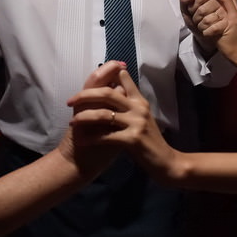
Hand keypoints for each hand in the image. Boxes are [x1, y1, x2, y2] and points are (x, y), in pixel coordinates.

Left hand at [67, 66, 176, 182]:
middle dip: (85, 95)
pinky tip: (81, 141)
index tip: (87, 81)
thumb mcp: (140, 118)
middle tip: (70, 102)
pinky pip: (105, 136)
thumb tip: (111, 91)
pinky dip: (90, 138)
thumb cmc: (149, 141)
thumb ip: (127, 105)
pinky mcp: (133, 139)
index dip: (104, 74)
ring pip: (103, 114)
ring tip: (72, 121)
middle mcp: (138, 107)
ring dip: (83, 117)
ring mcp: (136, 123)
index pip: (122, 77)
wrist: (166, 162)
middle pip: (107, 92)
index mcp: (139, 100)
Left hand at [179, 0, 236, 62]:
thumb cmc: (231, 43)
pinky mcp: (231, 31)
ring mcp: (236, 23)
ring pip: (219, 12)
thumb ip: (224, 17)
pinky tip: (204, 34)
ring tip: (199, 22)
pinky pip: (216, 27)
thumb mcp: (229, 27)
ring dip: (206, 17)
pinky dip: (208, 30)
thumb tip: (214, 9)